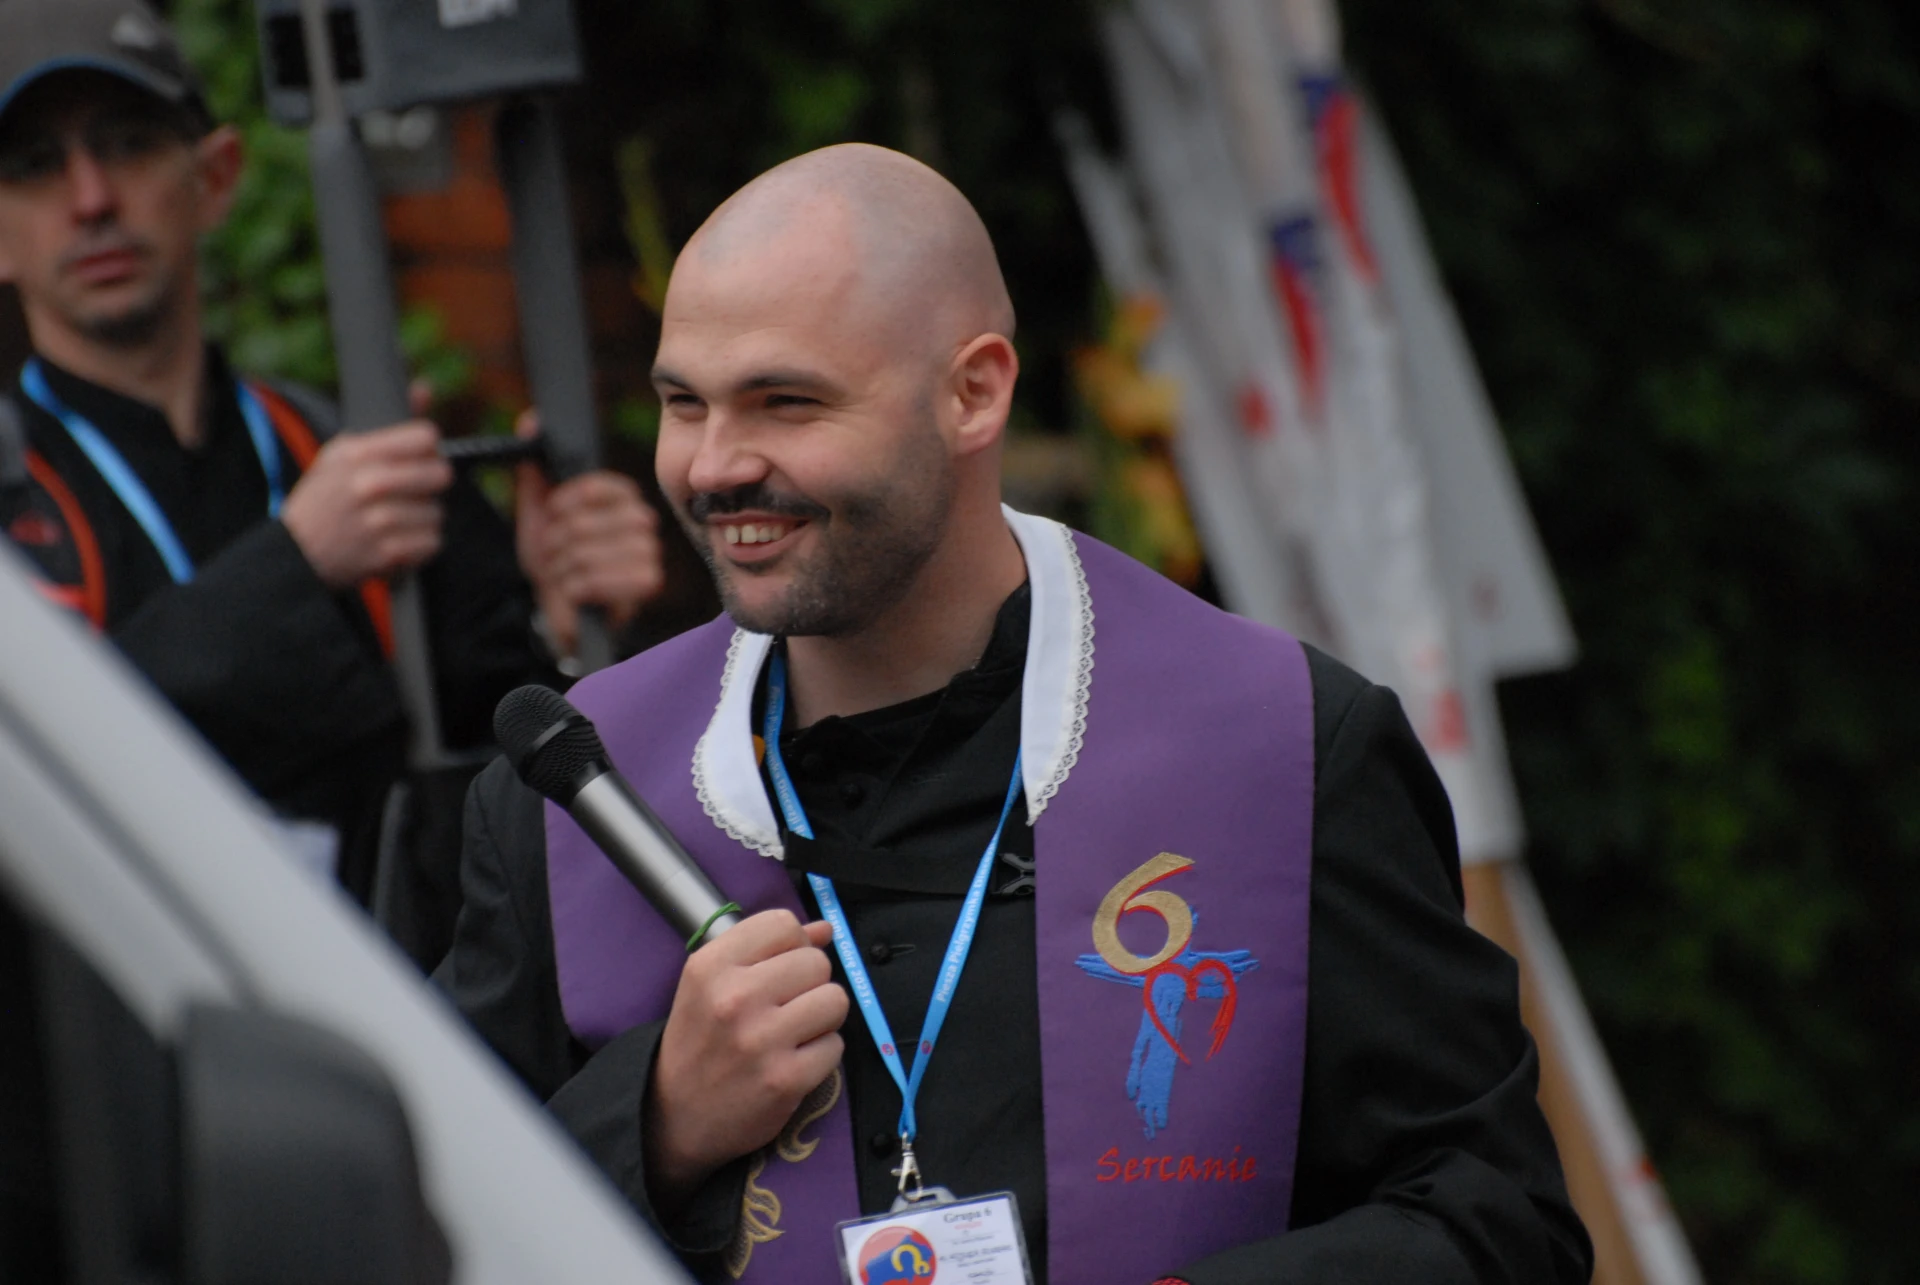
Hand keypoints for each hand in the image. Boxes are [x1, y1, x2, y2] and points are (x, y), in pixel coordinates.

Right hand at [281, 420, 451, 587]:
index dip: (429, 448)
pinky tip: (397, 540)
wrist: (296, 554)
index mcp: (357, 453)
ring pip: (437, 511)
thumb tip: (425, 388)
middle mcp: (369, 484)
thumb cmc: (324, 500)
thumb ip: (389, 425)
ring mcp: (380, 520)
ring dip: (422, 518)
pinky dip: (420, 544)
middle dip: (430, 484)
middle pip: (440, 474)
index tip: (421, 458)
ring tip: (395, 520)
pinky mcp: (388, 552)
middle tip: (412, 491)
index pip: (426, 437)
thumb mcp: (341, 454)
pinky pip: (432, 541)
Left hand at [512, 410, 663, 655]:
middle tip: (558, 554)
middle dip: (555, 544)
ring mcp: (650, 551)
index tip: (554, 518)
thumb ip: (535, 467)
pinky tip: (579, 594)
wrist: (562, 608)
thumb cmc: (555, 558)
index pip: (591, 486)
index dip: (560, 505)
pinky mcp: (649, 583)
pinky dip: (573, 591)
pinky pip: (592, 581)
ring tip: (567, 575)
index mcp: (623, 495)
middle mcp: (644, 519)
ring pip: (582, 554)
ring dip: (561, 570)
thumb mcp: (539, 510)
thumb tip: (530, 421)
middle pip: (580, 524)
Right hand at [645, 911, 847, 1210]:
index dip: (792, 944)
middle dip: (810, 983)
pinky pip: (836, 1045)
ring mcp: (762, 1040)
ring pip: (835, 1000)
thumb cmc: (699, 1041)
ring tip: (795, 1032)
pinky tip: (794, 1061)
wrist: (673, 1115)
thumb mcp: (712, 984)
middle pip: (816, 962)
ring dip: (822, 1017)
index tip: (780, 967)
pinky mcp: (786, 1079)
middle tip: (786, 1007)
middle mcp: (735, 997)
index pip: (783, 924)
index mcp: (711, 966)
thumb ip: (767, 949)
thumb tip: (824, 929)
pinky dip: (822, 1054)